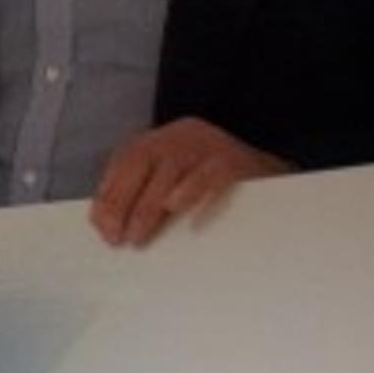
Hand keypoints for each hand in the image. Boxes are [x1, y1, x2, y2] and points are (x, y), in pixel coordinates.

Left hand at [90, 117, 287, 248]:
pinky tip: (176, 209)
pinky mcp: (234, 158)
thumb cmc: (212, 188)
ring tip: (138, 236)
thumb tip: (106, 225)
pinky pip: (209, 172)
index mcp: (161, 139)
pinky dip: (191, 190)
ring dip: (148, 206)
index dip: (108, 195)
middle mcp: (181, 134)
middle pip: (140, 161)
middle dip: (122, 201)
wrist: (271, 177)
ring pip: (170, 168)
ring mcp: (208, 143)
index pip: (124, 161)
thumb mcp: (173, 185)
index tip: (101, 228)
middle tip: (116, 237)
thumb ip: (142, 195)